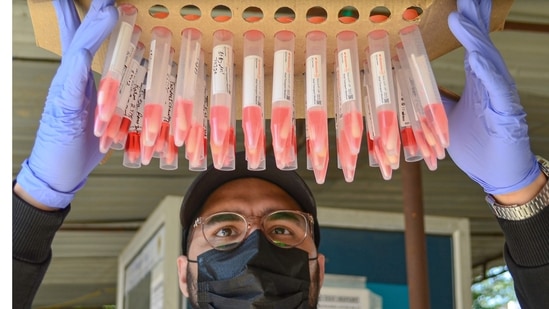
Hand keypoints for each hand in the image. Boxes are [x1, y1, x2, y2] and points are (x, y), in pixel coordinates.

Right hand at [15, 0, 117, 207]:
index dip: (87, 16)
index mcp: (78, 79)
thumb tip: (127, 85)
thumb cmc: (78, 144)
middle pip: (78, 38)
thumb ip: (109, 96)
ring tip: (105, 9)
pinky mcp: (63, 112)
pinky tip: (81, 55)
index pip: (81, 40)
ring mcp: (63, 94)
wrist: (57, 172)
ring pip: (77, 55)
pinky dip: (76, 71)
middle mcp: (69, 80)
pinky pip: (69, 88)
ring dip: (91, 31)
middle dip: (91, 12)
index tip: (100, 0)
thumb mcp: (100, 114)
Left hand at [443, 0, 539, 194]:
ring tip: (461, 18)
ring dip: (474, 39)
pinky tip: (478, 58)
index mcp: (478, 80)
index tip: (460, 1)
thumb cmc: (476, 144)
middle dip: (473, 18)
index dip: (466, 21)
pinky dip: (488, 73)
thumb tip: (412, 85)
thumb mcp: (446, 118)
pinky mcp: (506, 113)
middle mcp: (491, 82)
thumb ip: (434, 98)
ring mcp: (500, 96)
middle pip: (481, 43)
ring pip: (488, 61)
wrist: (498, 174)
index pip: (472, 44)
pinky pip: (497, 90)